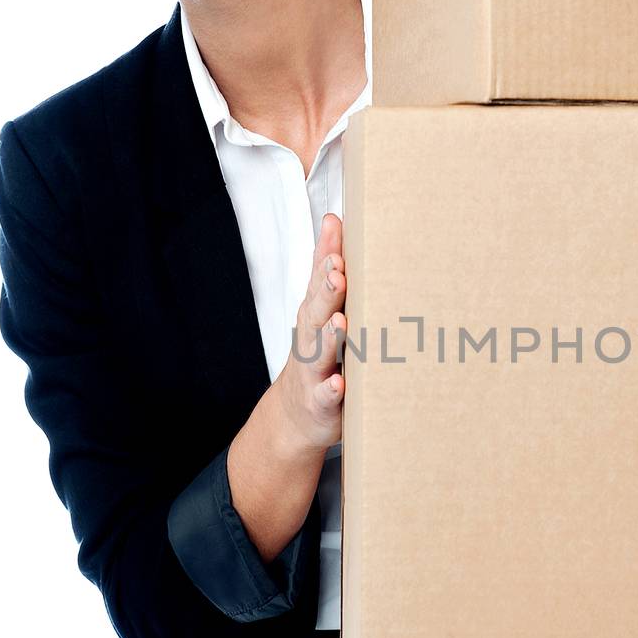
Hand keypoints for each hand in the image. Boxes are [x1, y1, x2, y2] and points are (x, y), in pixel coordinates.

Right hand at [272, 212, 347, 453]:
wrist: (296, 417)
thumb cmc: (319, 357)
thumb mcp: (322, 313)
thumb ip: (329, 272)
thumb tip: (335, 220)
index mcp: (315, 314)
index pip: (318, 278)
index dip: (325, 253)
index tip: (335, 227)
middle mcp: (311, 339)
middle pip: (317, 311)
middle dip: (327, 290)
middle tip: (339, 270)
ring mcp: (314, 371)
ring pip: (320, 351)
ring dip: (330, 336)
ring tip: (340, 321)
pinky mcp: (321, 403)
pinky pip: (325, 396)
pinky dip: (330, 390)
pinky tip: (339, 384)